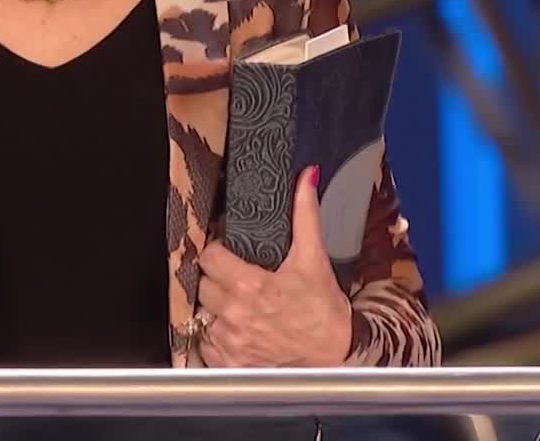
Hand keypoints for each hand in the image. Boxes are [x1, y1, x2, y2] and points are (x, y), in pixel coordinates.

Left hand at [195, 166, 353, 366]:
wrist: (336, 354)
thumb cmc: (323, 310)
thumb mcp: (313, 258)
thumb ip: (305, 215)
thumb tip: (305, 178)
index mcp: (250, 286)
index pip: (209, 258)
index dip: (217, 252)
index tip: (227, 254)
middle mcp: (236, 315)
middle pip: (203, 284)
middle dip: (217, 279)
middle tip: (236, 280)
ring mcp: (231, 341)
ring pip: (203, 313)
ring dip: (216, 307)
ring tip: (239, 305)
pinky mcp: (230, 361)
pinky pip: (206, 343)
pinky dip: (217, 336)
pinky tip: (238, 328)